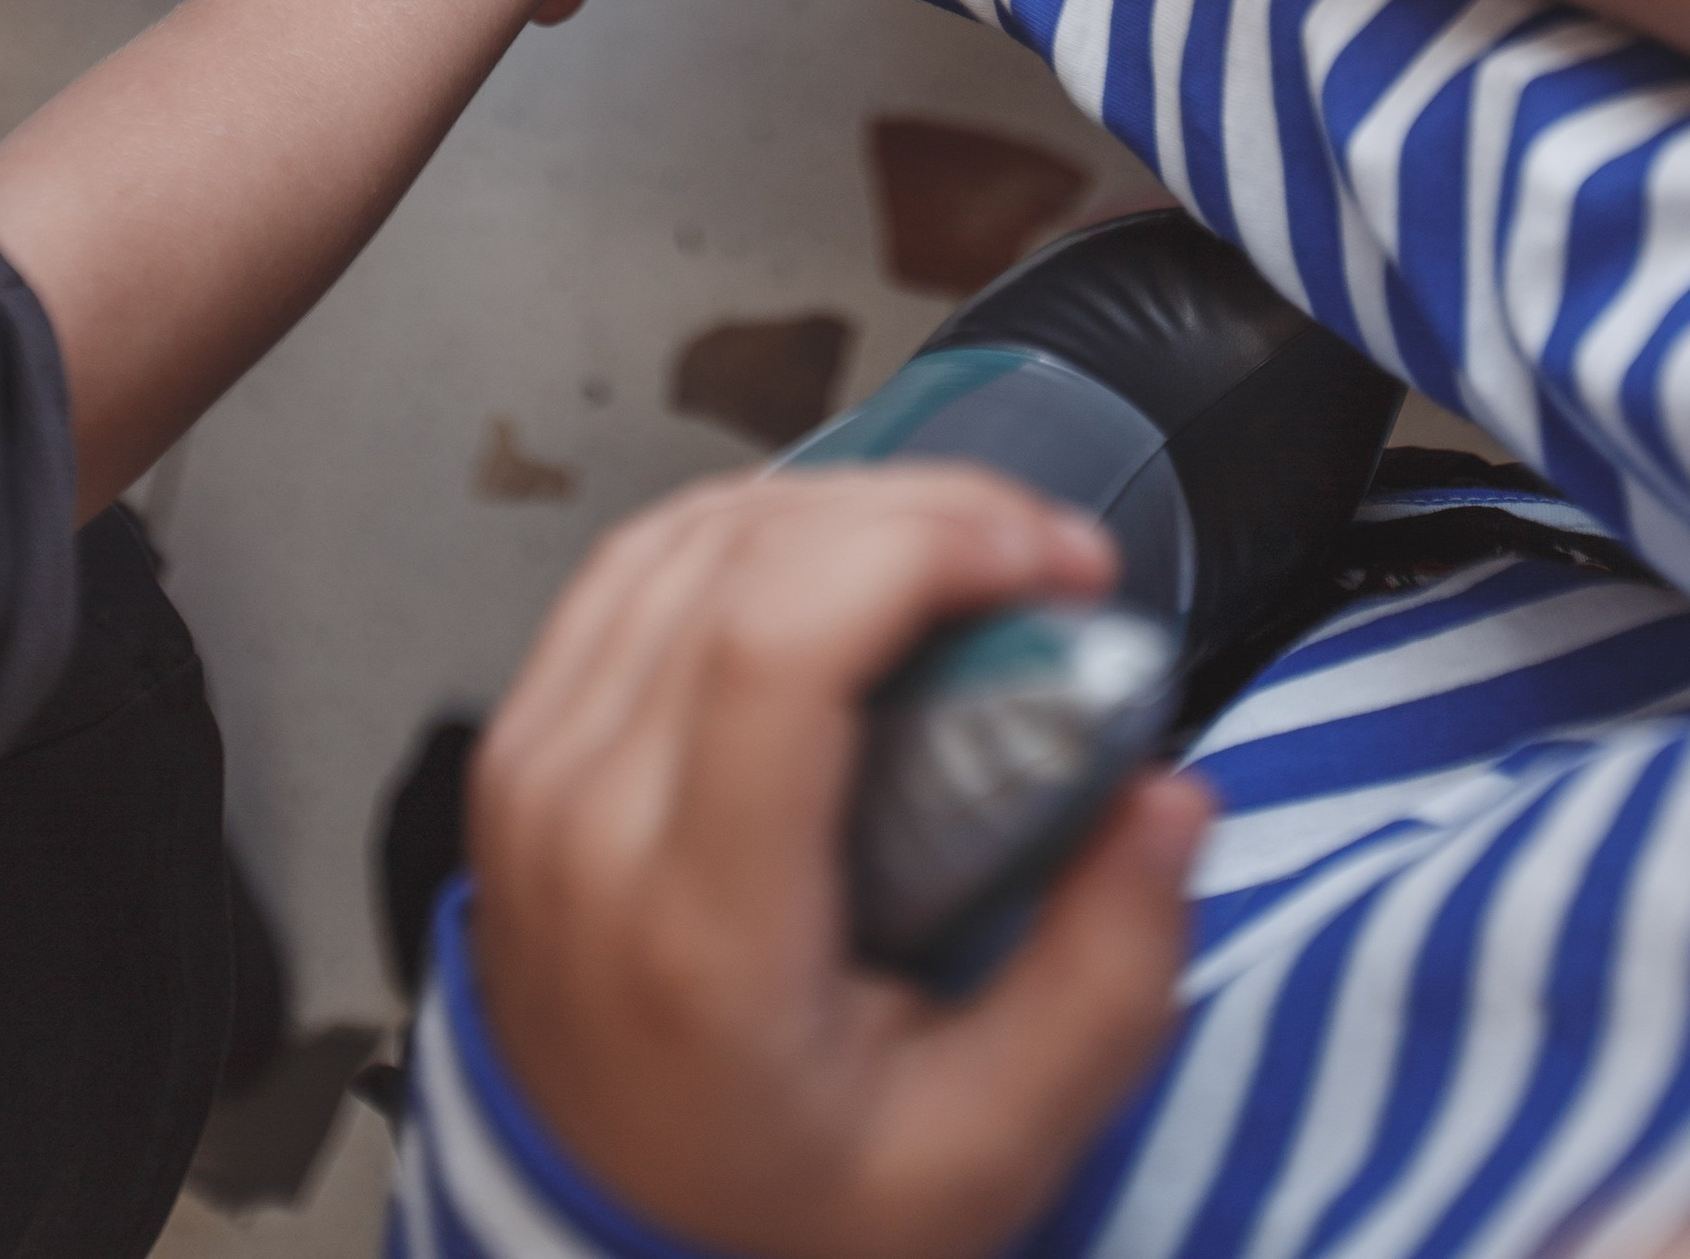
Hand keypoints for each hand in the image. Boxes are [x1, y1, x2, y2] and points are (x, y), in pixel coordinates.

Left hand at [470, 465, 1210, 1258]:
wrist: (607, 1249)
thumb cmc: (792, 1207)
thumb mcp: (983, 1159)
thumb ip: (1100, 984)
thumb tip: (1167, 795)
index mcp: (695, 929)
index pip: (775, 639)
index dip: (926, 545)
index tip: (1057, 564)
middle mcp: (586, 824)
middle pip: (748, 557)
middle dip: (926, 510)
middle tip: (1050, 560)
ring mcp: (531, 771)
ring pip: (690, 532)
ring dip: (851, 504)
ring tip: (971, 557)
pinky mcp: (521, 742)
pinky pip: (637, 563)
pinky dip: (760, 528)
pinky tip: (852, 559)